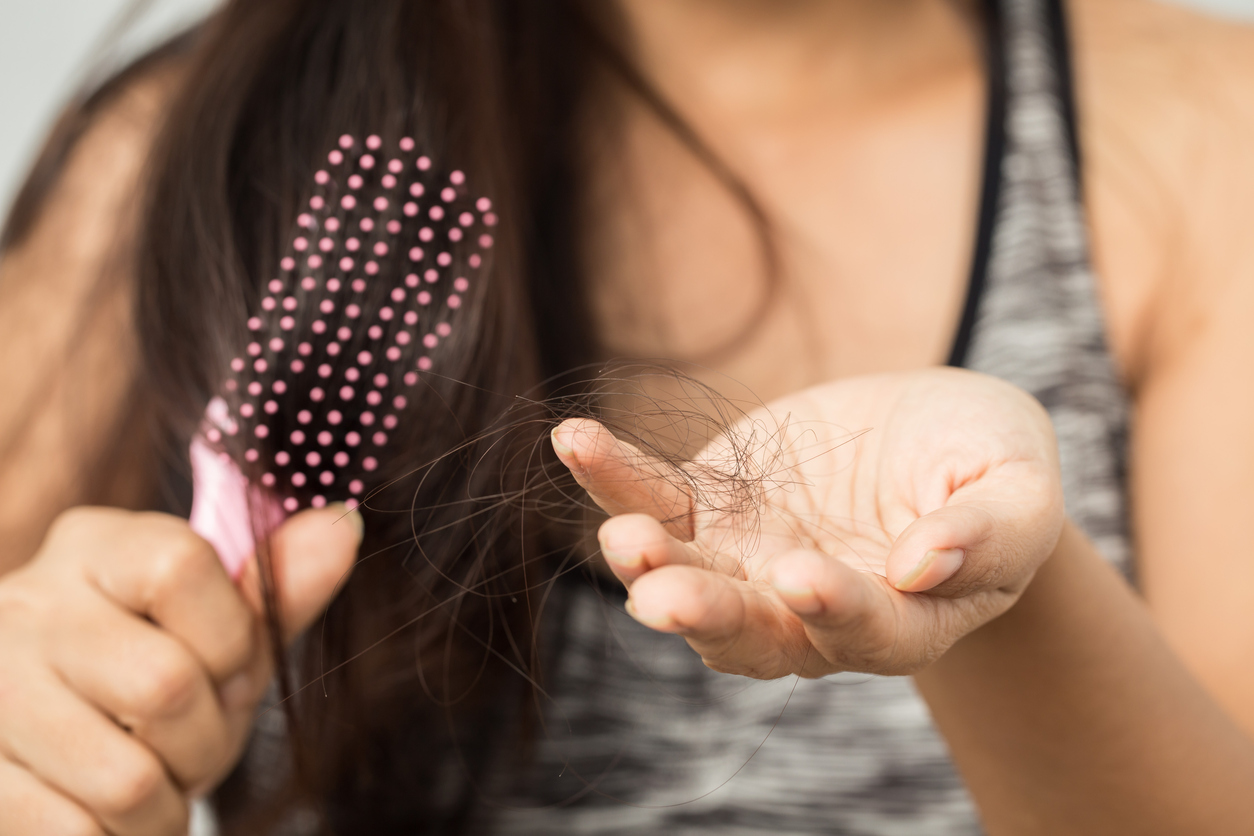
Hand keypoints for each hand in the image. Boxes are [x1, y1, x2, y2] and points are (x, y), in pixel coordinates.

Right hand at [0, 505, 359, 835]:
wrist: (43, 759)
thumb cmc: (147, 689)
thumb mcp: (222, 638)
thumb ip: (278, 591)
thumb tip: (344, 525)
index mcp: (98, 548)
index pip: (182, 567)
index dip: (230, 641)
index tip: (226, 672)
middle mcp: (28, 604)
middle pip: (166, 684)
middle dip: (206, 741)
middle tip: (187, 746)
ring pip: (125, 776)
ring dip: (162, 805)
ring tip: (149, 786)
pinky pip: (74, 832)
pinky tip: (103, 816)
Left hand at [551, 367, 1063, 679]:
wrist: (932, 432)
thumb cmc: (989, 465)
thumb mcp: (1018, 489)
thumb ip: (990, 532)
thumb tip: (927, 566)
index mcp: (897, 620)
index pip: (862, 632)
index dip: (834, 611)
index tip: (804, 575)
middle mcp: (805, 609)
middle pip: (750, 632)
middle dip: (706, 615)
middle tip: (660, 598)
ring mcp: (747, 560)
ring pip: (688, 576)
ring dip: (647, 562)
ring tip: (622, 538)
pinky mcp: (709, 506)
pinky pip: (654, 497)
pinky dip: (614, 477)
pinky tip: (576, 441)